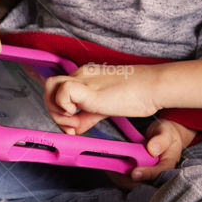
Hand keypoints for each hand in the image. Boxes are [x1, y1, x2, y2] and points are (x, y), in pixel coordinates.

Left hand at [44, 63, 158, 134]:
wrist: (152, 86)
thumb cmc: (136, 94)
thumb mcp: (105, 107)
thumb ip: (88, 116)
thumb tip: (75, 127)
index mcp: (85, 77)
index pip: (57, 90)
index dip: (58, 110)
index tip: (72, 126)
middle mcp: (81, 75)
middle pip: (49, 88)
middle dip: (54, 111)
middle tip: (71, 127)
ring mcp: (83, 80)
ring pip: (50, 88)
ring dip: (57, 110)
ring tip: (74, 122)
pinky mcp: (88, 89)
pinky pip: (62, 93)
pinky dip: (65, 108)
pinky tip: (78, 116)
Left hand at [106, 119, 196, 188]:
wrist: (165, 136)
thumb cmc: (168, 134)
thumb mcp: (167, 132)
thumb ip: (161, 140)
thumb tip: (152, 149)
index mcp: (167, 166)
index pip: (157, 174)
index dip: (146, 175)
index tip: (134, 172)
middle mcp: (157, 175)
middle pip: (143, 184)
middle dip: (128, 180)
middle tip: (114, 172)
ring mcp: (147, 176)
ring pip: (133, 184)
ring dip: (121, 179)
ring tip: (110, 170)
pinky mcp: (138, 176)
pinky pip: (127, 180)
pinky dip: (119, 176)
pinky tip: (112, 169)